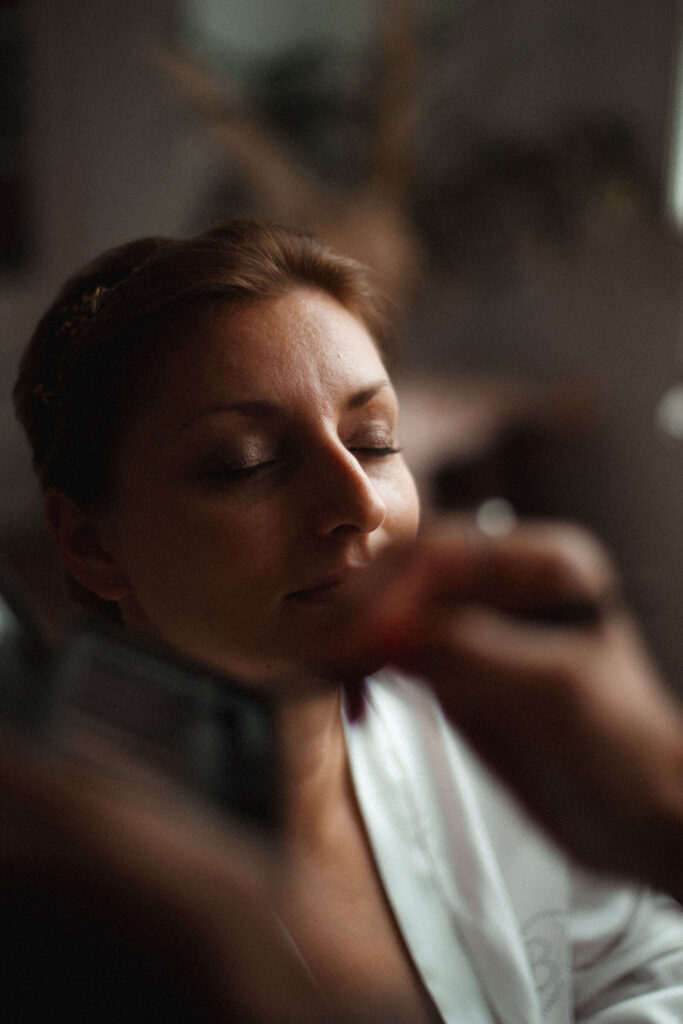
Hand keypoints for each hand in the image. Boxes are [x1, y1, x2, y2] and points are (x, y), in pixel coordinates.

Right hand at [353, 520, 682, 891]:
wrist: (637, 817)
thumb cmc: (624, 748)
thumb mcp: (555, 690)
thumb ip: (474, 652)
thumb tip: (390, 634)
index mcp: (546, 563)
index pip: (445, 553)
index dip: (392, 588)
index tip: (352, 630)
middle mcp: (508, 584)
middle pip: (410, 575)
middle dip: (363, 608)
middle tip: (323, 649)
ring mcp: (478, 627)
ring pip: (394, 611)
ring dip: (354, 635)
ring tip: (321, 665)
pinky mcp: (456, 669)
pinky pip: (396, 654)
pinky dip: (364, 667)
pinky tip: (347, 687)